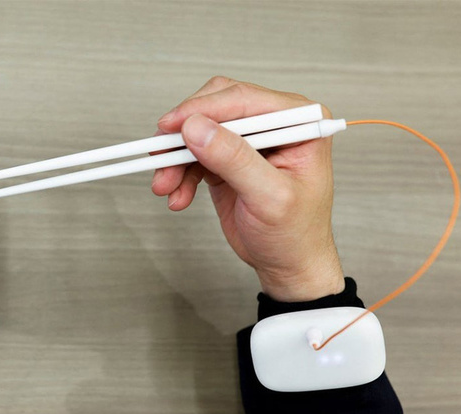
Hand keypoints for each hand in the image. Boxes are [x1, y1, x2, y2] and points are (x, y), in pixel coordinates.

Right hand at [152, 77, 344, 301]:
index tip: (171, 126)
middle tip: (161, 156)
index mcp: (299, 122)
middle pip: (216, 108)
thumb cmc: (295, 235)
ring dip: (176, 159)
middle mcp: (274, 124)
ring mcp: (249, 140)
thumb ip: (234, 159)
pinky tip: (178, 195)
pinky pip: (193, 154)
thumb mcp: (268, 197)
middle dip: (184, 134)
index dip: (203, 109)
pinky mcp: (228, 158)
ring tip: (165, 186)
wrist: (287, 266)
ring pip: (198, 131)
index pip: (244, 100)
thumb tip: (197, 128)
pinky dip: (180, 173)